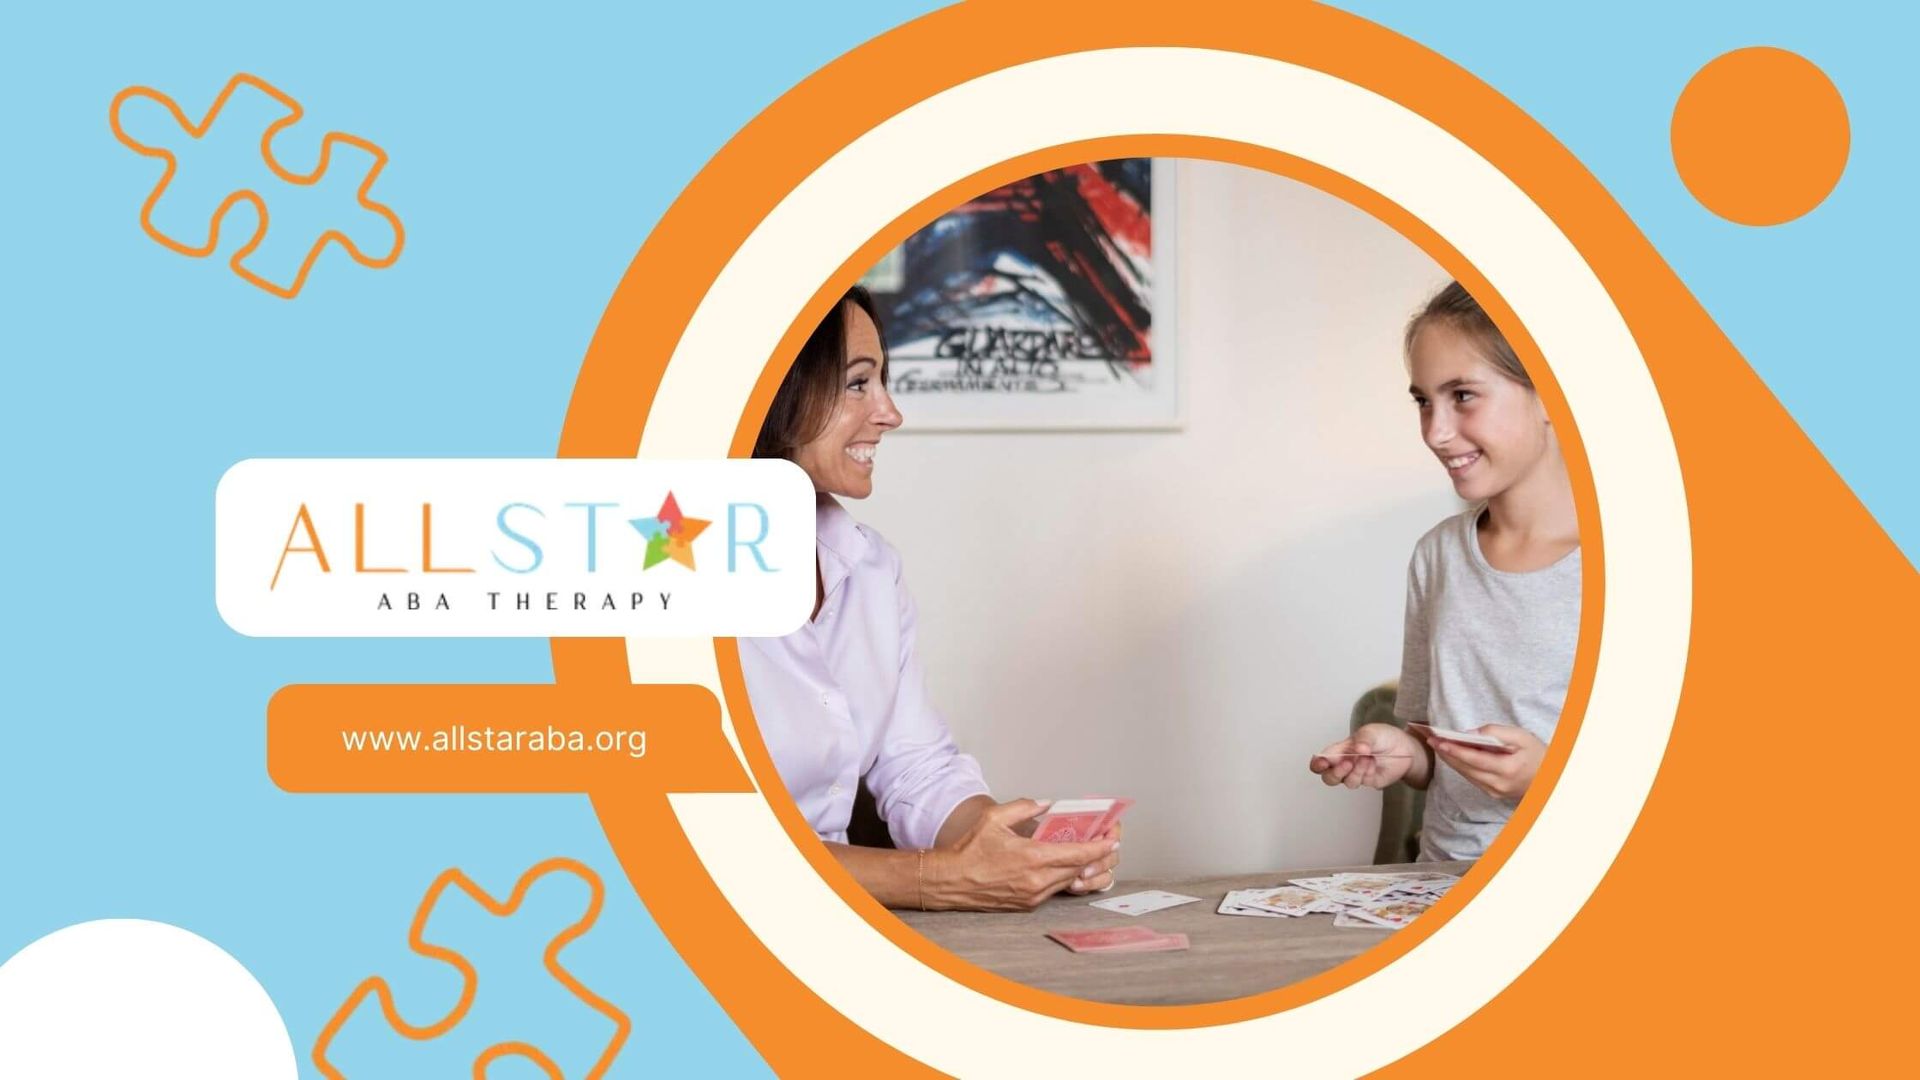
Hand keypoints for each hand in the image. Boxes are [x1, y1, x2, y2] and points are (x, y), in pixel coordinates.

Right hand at [927, 799, 1119, 911]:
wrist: (950, 881)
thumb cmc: (969, 850)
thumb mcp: (995, 818)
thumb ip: (1024, 807)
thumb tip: (1045, 803)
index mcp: (1032, 857)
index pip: (1077, 853)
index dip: (1098, 848)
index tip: (1112, 841)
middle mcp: (1036, 880)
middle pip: (1077, 869)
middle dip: (1093, 857)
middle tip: (1104, 844)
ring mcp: (1032, 895)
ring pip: (1067, 881)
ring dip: (1077, 868)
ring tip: (1085, 853)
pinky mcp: (1026, 904)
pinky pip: (1052, 890)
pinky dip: (1060, 878)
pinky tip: (1060, 866)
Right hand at [1311, 722, 1419, 788]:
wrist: (1405, 748)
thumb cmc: (1383, 737)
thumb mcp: (1371, 732)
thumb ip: (1363, 739)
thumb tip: (1358, 748)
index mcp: (1339, 751)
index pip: (1320, 762)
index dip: (1317, 764)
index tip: (1322, 763)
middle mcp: (1345, 765)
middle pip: (1329, 778)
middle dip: (1335, 773)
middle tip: (1347, 763)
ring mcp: (1357, 774)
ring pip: (1346, 782)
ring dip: (1356, 771)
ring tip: (1367, 758)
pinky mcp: (1369, 782)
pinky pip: (1363, 782)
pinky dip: (1366, 772)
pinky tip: (1372, 763)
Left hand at [1423, 724, 1544, 800]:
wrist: (1551, 778)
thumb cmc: (1537, 754)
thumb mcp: (1521, 736)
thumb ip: (1496, 732)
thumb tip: (1470, 733)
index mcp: (1507, 769)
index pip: (1474, 759)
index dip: (1455, 750)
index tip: (1439, 741)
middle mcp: (1499, 784)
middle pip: (1466, 768)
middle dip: (1447, 754)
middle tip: (1431, 740)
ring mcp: (1495, 792)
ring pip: (1466, 775)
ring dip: (1451, 761)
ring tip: (1437, 745)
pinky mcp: (1493, 794)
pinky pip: (1472, 779)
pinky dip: (1461, 767)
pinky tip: (1452, 756)